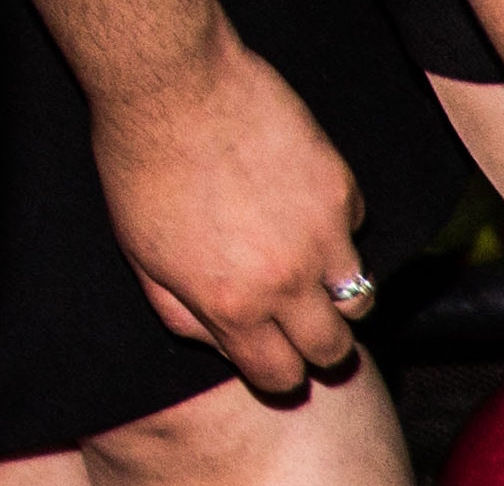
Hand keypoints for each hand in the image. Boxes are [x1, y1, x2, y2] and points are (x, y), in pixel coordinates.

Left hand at [75, 33, 373, 393]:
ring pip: (360, 297)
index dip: (280, 377)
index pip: (280, 378)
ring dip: (338, 293)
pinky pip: (354, 230)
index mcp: (232, 305)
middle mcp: (286, 282)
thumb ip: (184, 317)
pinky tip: (297, 201)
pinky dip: (334, 226)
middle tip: (305, 326)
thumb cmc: (142, 170)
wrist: (174, 90)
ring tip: (311, 270)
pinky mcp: (342, 193)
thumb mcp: (143, 260)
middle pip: (334, 350)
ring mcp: (323, 237)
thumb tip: (222, 345)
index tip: (279, 363)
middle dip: (320, 347)